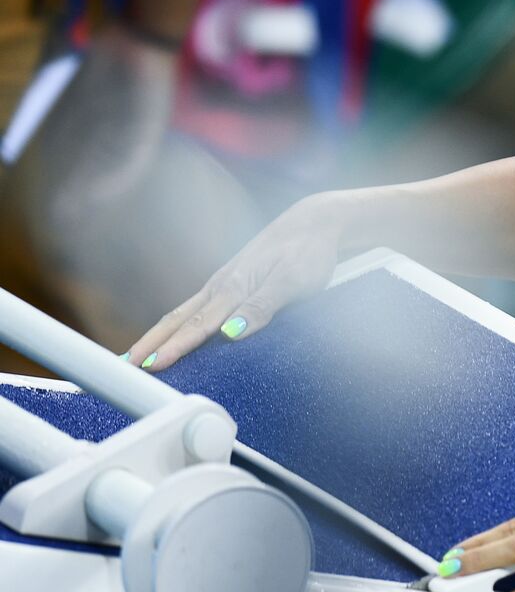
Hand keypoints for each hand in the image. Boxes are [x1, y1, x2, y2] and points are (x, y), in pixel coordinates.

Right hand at [124, 193, 345, 370]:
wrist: (314, 223)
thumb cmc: (307, 252)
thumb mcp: (293, 281)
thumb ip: (262, 306)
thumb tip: (230, 332)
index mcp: (234, 286)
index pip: (198, 325)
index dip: (174, 348)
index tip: (150, 367)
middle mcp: (222, 285)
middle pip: (178, 319)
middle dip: (150, 344)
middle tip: (124, 367)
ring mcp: (224, 283)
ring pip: (183, 313)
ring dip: (159, 335)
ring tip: (137, 356)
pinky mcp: (231, 284)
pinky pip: (197, 309)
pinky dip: (178, 325)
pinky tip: (173, 335)